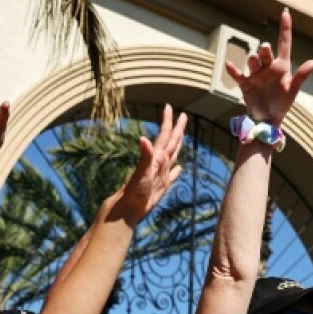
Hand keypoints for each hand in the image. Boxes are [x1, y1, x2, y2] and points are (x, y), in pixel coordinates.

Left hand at [111, 104, 187, 222]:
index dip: (168, 121)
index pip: (165, 135)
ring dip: (178, 145)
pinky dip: (177, 170)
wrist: (129, 207)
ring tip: (182, 136)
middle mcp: (160, 163)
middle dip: (177, 129)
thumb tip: (143, 138)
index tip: (168, 106)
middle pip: (172, 142)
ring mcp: (161, 173)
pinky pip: (173, 175)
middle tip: (183, 115)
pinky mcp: (162, 185)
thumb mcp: (142, 172)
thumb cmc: (134, 190)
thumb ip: (145, 156)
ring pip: (173, 155)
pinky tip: (180, 168)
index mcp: (156, 157)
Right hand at [225, 8, 312, 126]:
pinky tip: (228, 63)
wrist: (268, 120)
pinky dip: (232, 69)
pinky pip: (237, 74)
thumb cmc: (282, 105)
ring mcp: (255, 74)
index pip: (284, 43)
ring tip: (254, 61)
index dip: (285, 28)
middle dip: (265, 48)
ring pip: (252, 60)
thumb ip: (302, 76)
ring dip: (253, 59)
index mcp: (281, 66)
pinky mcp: (245, 83)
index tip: (285, 12)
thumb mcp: (293, 90)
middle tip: (265, 49)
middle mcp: (268, 67)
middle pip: (265, 51)